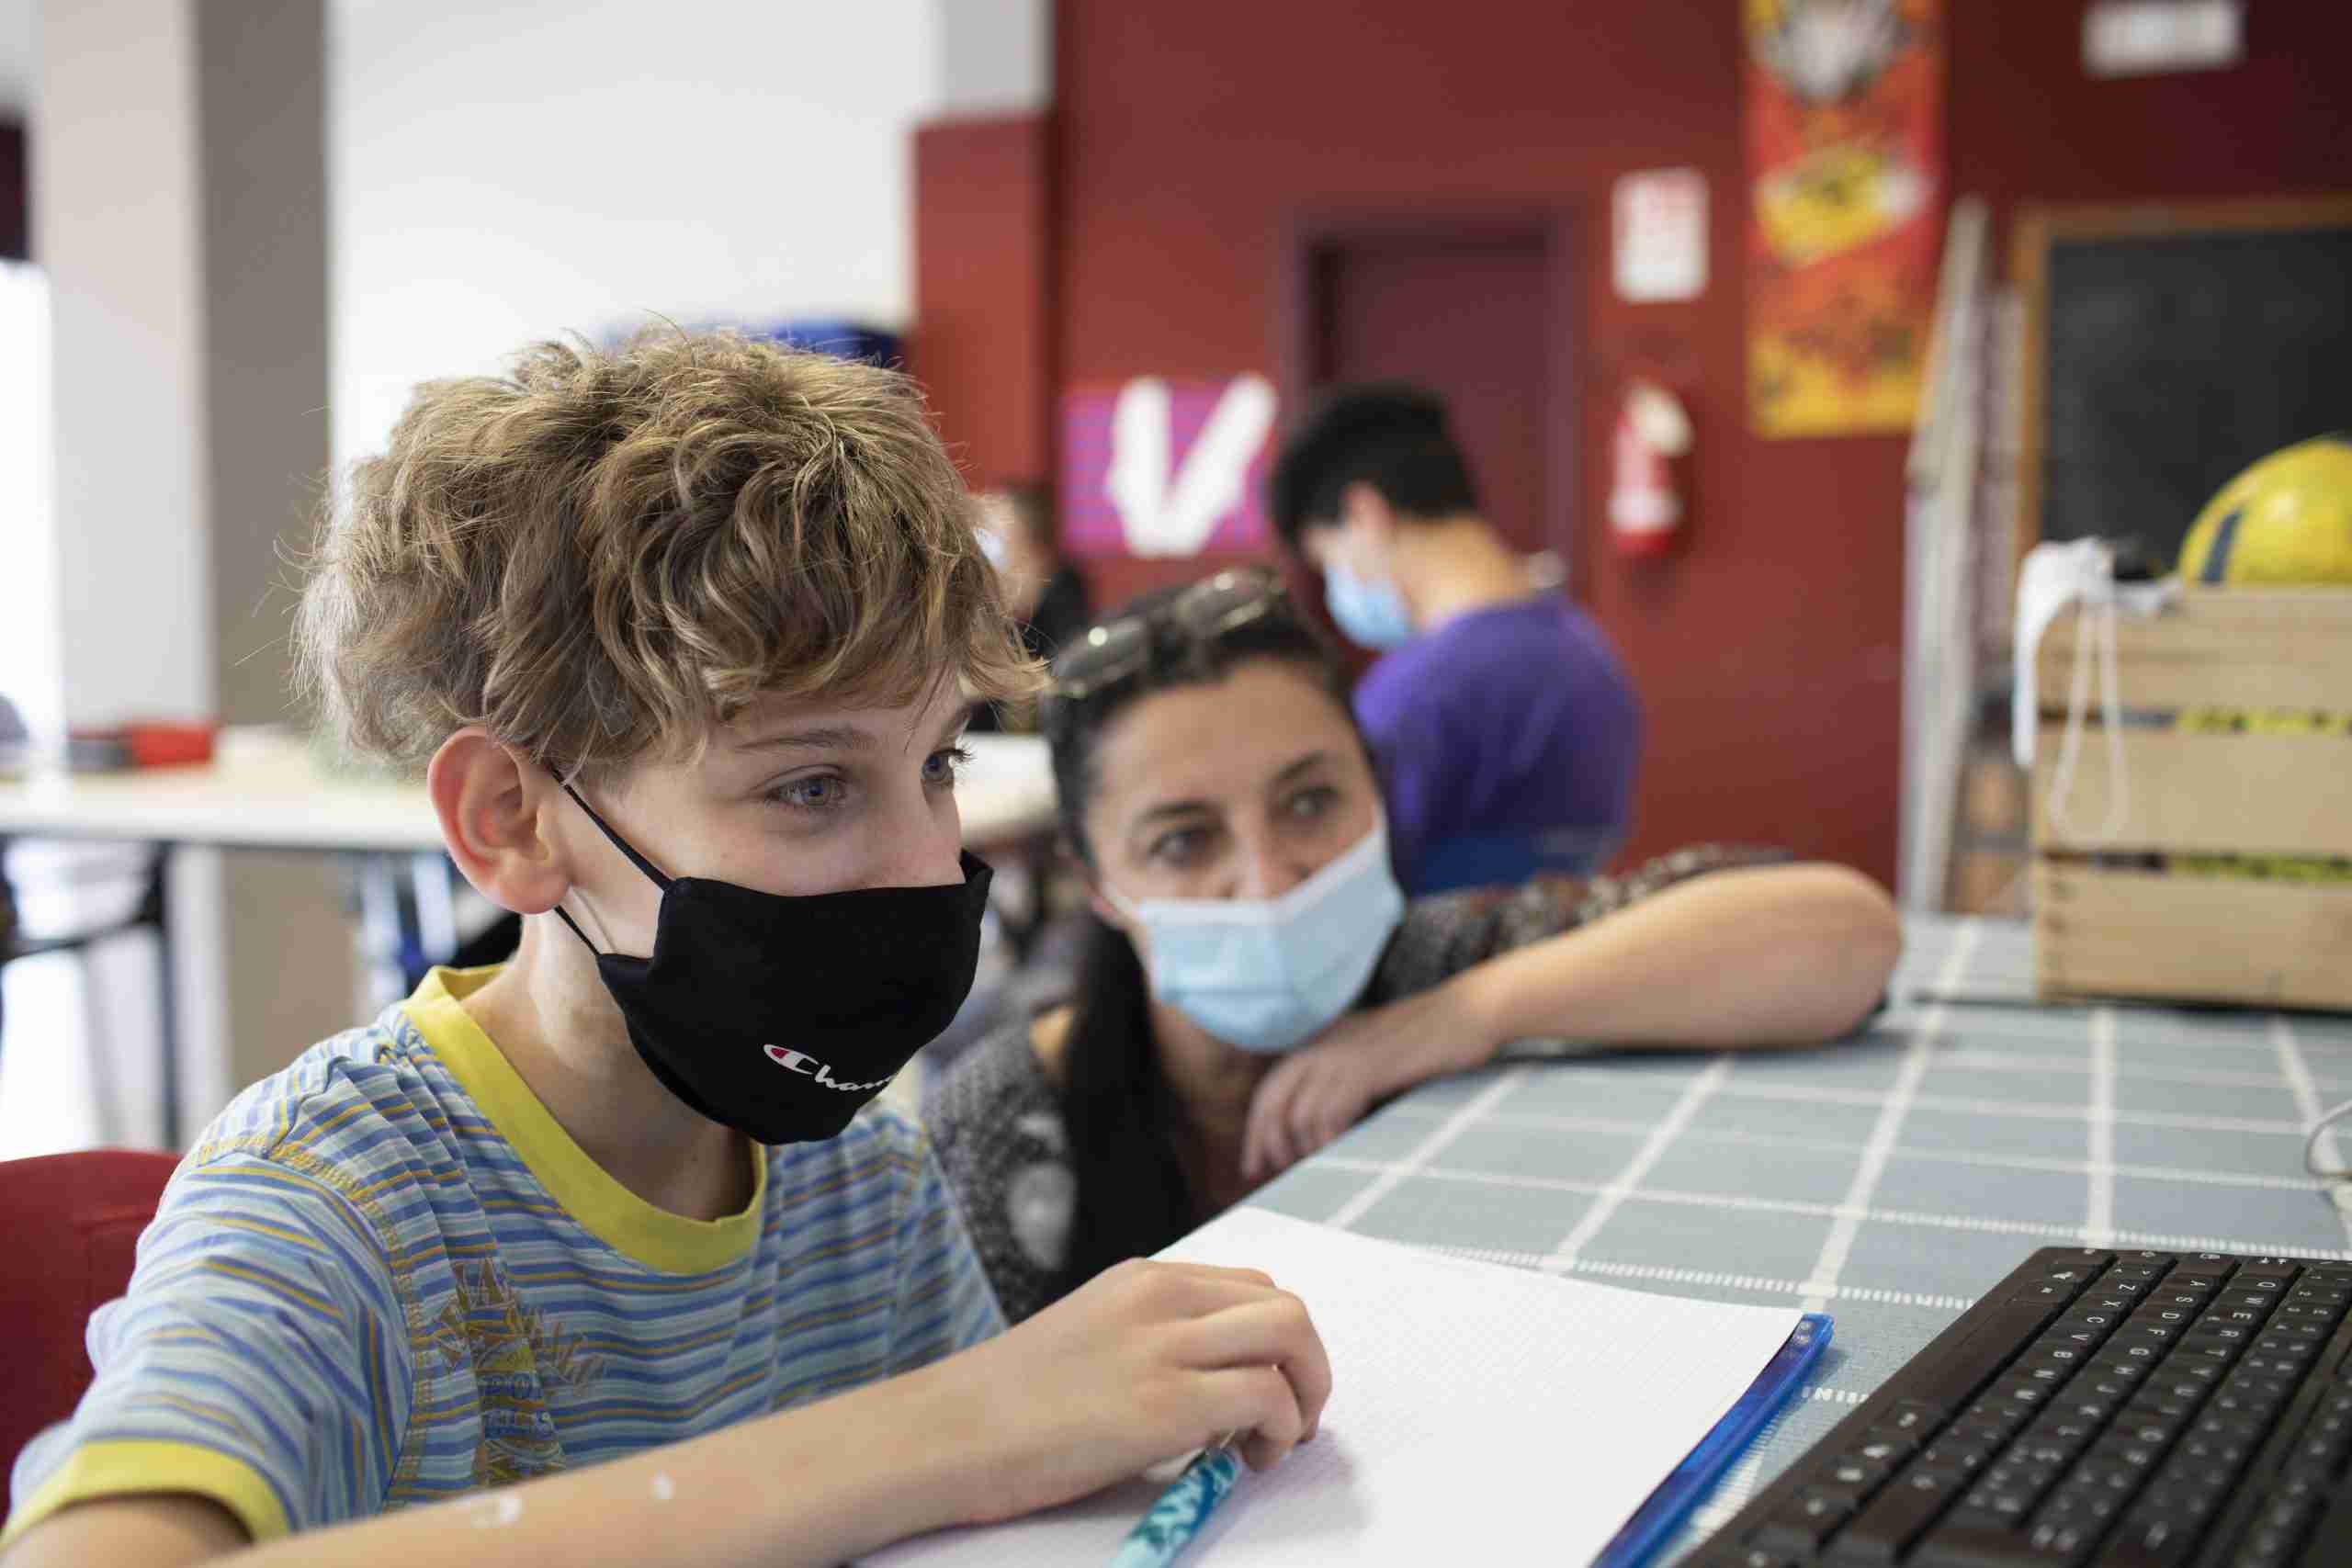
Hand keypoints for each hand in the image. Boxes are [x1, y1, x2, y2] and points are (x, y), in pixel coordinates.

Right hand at [931, 1259, 1333, 1523]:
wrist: (944, 1434)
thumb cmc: (1005, 1407)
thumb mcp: (1090, 1338)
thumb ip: (1153, 1341)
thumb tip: (1221, 1388)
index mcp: (1142, 1280)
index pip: (1252, 1288)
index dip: (1278, 1345)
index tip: (1269, 1391)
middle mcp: (1160, 1297)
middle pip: (1287, 1306)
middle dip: (1310, 1367)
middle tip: (1292, 1421)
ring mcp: (1164, 1346)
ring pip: (1291, 1336)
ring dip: (1306, 1395)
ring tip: (1270, 1444)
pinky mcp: (1164, 1403)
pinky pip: (1267, 1398)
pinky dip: (1279, 1430)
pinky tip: (1241, 1461)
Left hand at [1241, 984, 1493, 1181]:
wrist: (1467, 1011)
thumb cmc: (1430, 1040)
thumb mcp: (1376, 1056)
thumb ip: (1348, 1080)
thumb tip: (1324, 1127)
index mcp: (1322, 1042)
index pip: (1272, 1090)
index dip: (1258, 1130)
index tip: (1256, 1164)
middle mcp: (1324, 1045)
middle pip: (1273, 1101)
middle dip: (1267, 1143)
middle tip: (1274, 1173)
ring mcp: (1345, 1054)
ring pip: (1301, 1111)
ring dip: (1306, 1147)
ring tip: (1320, 1163)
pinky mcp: (1369, 1065)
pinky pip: (1332, 1110)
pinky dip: (1331, 1137)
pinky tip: (1340, 1150)